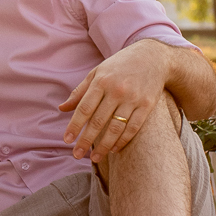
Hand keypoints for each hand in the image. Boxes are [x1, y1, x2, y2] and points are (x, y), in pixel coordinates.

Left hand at [60, 40, 166, 161]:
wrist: (153, 56)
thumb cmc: (119, 66)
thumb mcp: (97, 73)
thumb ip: (80, 92)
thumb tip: (62, 109)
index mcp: (101, 81)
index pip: (84, 108)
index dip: (74, 126)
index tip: (67, 140)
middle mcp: (116, 90)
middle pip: (98, 121)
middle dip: (86, 140)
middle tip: (76, 155)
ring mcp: (133, 98)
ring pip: (116, 128)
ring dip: (104, 146)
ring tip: (95, 158)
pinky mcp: (147, 105)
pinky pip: (133, 127)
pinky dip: (123, 140)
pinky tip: (114, 150)